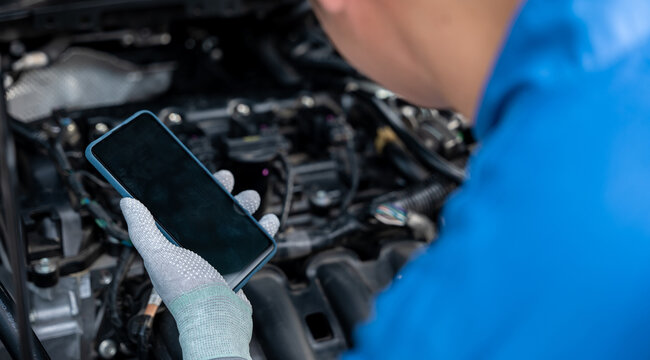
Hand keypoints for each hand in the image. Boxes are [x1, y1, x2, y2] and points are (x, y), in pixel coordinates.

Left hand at [120, 170, 278, 359]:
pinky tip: (269, 221)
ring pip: (235, 224)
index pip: (183, 210)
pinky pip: (254, 242)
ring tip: (251, 198)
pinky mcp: (240, 264)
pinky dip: (264, 229)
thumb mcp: (158, 255)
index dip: (193, 190)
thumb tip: (127, 202)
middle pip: (212, 213)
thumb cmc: (186, 291)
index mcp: (176, 244)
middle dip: (222, 194)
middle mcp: (198, 248)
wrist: (217, 318)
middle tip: (228, 180)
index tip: (202, 175)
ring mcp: (220, 256)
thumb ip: (143, 228)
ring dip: (245, 207)